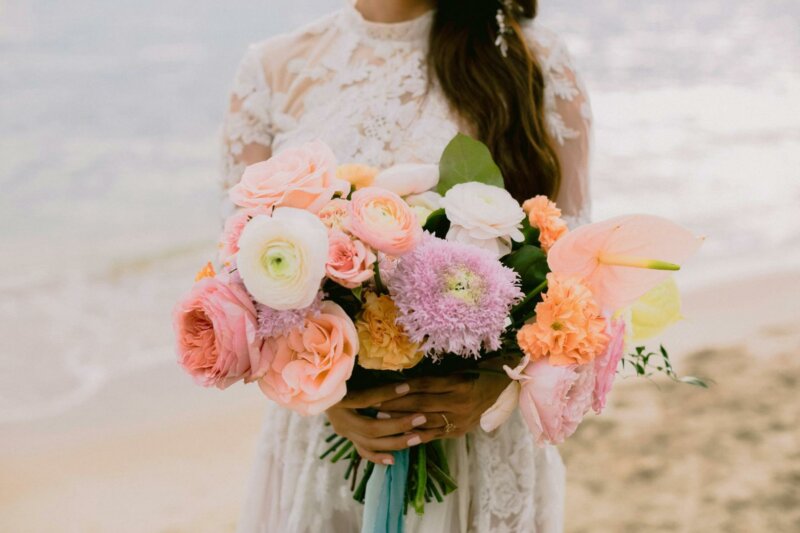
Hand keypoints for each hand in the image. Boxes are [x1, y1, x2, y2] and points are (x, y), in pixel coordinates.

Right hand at [326, 381, 439, 465]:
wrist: (320, 387)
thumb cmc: (341, 372)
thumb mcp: (351, 370)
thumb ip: (367, 371)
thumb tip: (392, 365)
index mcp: (336, 398)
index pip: (364, 399)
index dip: (386, 393)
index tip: (409, 387)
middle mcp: (338, 418)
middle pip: (370, 427)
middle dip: (399, 424)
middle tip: (422, 417)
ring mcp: (343, 430)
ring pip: (369, 443)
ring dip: (396, 442)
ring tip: (418, 437)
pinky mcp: (348, 436)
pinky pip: (363, 451)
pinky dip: (378, 456)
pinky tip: (394, 460)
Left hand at [376, 371, 510, 441]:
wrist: (504, 390)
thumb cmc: (479, 372)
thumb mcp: (461, 369)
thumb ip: (438, 375)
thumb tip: (408, 376)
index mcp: (459, 383)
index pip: (426, 385)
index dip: (405, 387)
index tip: (385, 387)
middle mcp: (459, 403)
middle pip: (422, 403)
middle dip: (396, 404)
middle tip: (374, 403)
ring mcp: (460, 419)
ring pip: (425, 420)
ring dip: (401, 420)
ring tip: (381, 418)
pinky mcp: (459, 431)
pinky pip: (434, 434)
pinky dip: (417, 434)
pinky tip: (401, 434)